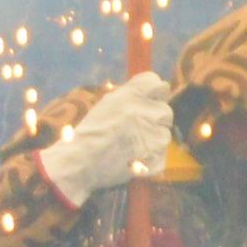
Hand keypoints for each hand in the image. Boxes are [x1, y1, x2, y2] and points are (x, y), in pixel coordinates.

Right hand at [38, 72, 179, 207]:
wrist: (81, 162)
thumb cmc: (89, 132)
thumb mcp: (106, 104)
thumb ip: (128, 95)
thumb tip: (147, 90)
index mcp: (132, 96)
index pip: (158, 84)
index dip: (155, 93)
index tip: (150, 101)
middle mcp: (146, 112)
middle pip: (165, 111)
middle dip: (155, 120)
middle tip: (138, 129)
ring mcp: (153, 136)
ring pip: (164, 135)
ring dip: (153, 141)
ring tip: (132, 148)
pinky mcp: (155, 158)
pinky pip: (161, 157)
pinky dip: (150, 161)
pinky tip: (134, 161)